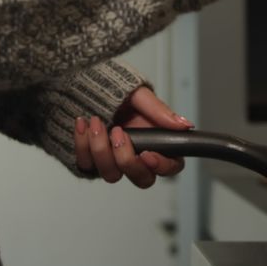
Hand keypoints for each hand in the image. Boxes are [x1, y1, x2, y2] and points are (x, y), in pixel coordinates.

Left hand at [74, 87, 188, 187]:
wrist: (87, 86)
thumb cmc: (117, 92)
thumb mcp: (140, 96)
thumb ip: (160, 112)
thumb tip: (184, 125)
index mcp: (156, 142)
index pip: (170, 166)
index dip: (161, 166)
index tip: (147, 154)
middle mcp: (137, 156)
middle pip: (141, 179)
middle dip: (127, 159)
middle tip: (118, 133)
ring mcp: (114, 162)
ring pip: (112, 174)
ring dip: (101, 149)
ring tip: (96, 123)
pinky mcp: (93, 162)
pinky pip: (87, 165)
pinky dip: (82, 145)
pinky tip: (83, 125)